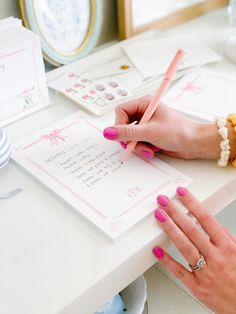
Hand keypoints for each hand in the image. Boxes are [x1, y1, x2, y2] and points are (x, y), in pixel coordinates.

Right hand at [103, 95, 220, 159]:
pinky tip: (151, 149)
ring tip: (148, 148)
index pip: (121, 111)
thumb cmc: (179, 131)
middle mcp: (143, 113)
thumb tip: (108, 132)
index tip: (122, 136)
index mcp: (144, 104)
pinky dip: (141, 148)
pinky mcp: (148, 135)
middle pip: (123, 125)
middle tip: (135, 145)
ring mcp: (145, 125)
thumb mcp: (150, 131)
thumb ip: (128, 132)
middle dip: (129, 138)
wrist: (193, 143)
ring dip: (136, 145)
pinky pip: (136, 142)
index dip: (119, 125)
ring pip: (129, 136)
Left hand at [153, 187, 235, 313]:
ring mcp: (205, 272)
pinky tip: (157, 250)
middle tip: (163, 201)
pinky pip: (180, 272)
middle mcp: (216, 257)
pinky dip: (167, 261)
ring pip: (184, 247)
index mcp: (227, 246)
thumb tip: (209, 222)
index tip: (181, 193)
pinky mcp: (197, 286)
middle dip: (175, 212)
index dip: (192, 203)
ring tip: (159, 216)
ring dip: (170, 229)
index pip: (206, 219)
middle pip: (192, 229)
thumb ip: (224, 237)